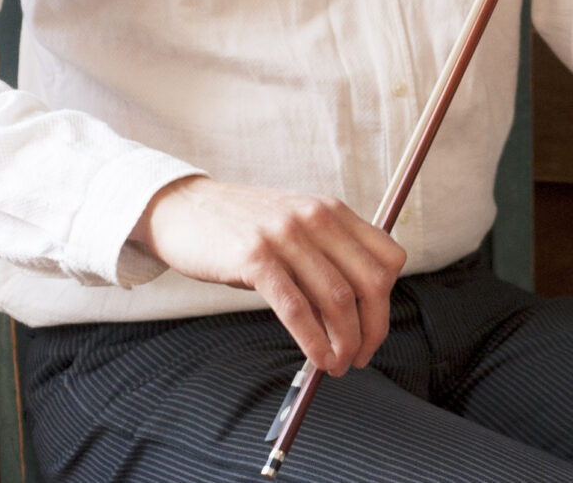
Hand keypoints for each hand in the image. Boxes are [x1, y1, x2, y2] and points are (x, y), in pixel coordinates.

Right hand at [130, 176, 405, 375]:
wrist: (184, 208)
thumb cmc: (241, 229)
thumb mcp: (293, 232)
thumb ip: (324, 263)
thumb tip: (352, 321)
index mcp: (333, 211)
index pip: (388, 257)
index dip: (387, 301)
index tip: (374, 328)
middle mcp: (317, 218)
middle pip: (371, 282)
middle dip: (372, 328)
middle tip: (360, 357)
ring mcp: (286, 236)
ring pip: (337, 298)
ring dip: (345, 341)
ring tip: (338, 365)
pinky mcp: (255, 258)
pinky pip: (296, 308)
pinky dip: (313, 341)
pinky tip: (317, 359)